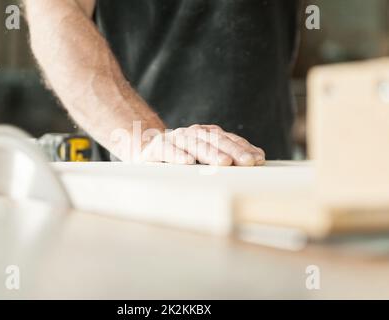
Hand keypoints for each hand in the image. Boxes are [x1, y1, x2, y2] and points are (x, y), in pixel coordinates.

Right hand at [138, 124, 264, 165]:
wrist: (145, 151)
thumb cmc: (180, 156)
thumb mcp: (203, 154)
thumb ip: (226, 153)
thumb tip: (258, 157)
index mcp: (205, 134)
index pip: (227, 139)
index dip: (243, 148)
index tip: (258, 159)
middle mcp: (191, 134)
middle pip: (214, 140)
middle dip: (233, 150)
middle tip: (248, 162)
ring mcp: (174, 140)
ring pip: (194, 144)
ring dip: (210, 153)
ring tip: (224, 163)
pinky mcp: (156, 148)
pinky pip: (167, 151)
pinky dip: (177, 156)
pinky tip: (187, 162)